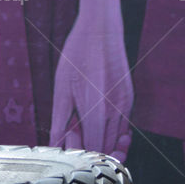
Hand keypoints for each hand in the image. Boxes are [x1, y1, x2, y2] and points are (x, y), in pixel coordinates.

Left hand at [49, 14, 132, 158]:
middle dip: (90, 149)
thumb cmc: (77, 56)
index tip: (68, 140)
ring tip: (83, 124)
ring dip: (101, 141)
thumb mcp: (61, 89)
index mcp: (96, 110)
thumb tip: (55, 146)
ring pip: (117, 140)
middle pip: (107, 149)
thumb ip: (60, 122)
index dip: (80, 153)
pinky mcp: (129, 99)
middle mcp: (115, 111)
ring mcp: (125, 105)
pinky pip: (123, 126)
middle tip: (74, 131)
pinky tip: (96, 119)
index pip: (94, 150)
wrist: (101, 30)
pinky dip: (111, 131)